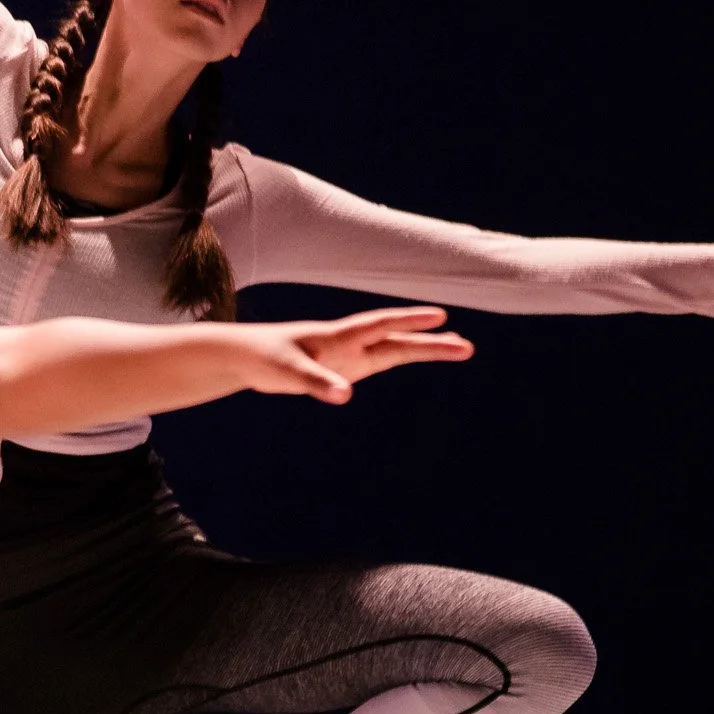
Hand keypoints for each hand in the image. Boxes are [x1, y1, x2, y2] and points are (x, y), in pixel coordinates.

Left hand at [242, 305, 473, 403]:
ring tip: (461, 348)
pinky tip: (423, 354)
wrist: (246, 355)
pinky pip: (381, 361)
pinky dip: (404, 356)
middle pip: (397, 341)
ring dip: (425, 349)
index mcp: (337, 336)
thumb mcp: (288, 372)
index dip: (408, 321)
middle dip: (431, 343)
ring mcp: (350, 353)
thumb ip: (317, 382)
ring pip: (395, 349)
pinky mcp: (345, 366)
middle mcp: (349, 342)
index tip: (440, 318)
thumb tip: (346, 396)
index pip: (379, 325)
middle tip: (467, 346)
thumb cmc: (264, 357)